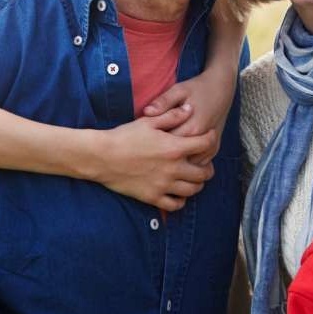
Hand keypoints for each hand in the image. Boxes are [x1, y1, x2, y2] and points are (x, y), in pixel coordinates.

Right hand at [91, 106, 216, 210]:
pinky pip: (175, 205)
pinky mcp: (152, 197)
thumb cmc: (124, 136)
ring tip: (193, 178)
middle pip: (204, 173)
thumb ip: (172, 116)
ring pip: (193, 190)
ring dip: (197, 184)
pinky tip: (178, 193)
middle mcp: (173, 169)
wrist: (102, 157)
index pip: (206, 144)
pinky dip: (181, 200)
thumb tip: (190, 109)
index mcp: (174, 148)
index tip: (208, 137)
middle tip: (204, 163)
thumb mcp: (149, 121)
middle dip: (208, 167)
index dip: (211, 139)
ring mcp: (164, 185)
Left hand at [143, 64, 236, 163]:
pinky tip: (177, 159)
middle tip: (150, 151)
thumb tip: (147, 112)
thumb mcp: (179, 90)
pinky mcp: (214, 149)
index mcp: (191, 128)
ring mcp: (210, 147)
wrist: (221, 89)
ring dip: (177, 163)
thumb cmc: (197, 88)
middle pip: (178, 158)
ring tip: (162, 156)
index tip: (144, 141)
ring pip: (190, 164)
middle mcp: (202, 142)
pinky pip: (199, 164)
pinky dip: (189, 164)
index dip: (153, 145)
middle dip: (163, 156)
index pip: (167, 145)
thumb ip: (163, 102)